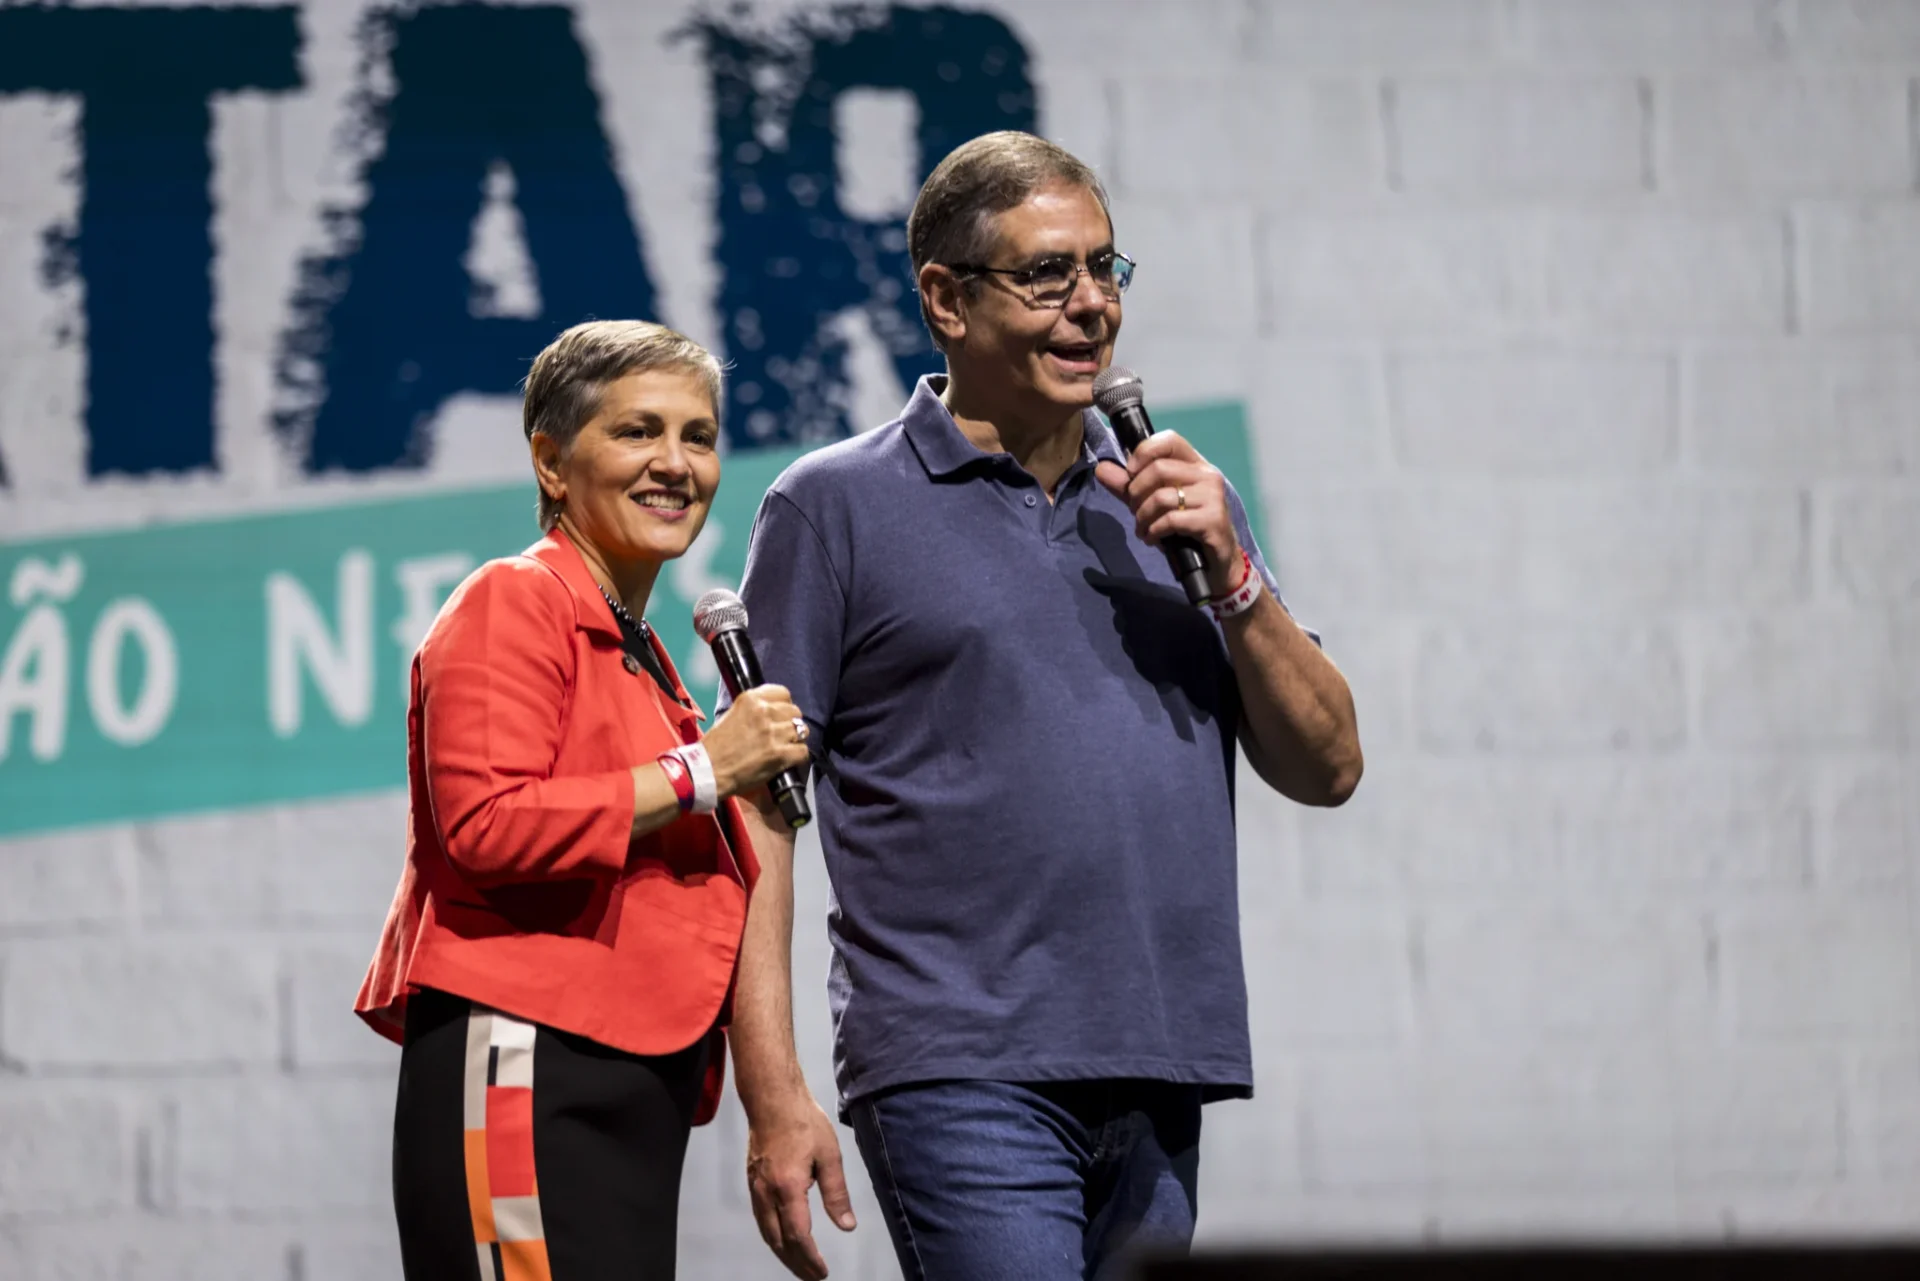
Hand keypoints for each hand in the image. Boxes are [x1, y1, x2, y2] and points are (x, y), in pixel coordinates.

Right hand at [703, 685, 811, 798]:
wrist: (707, 770)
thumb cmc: (715, 747)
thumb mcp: (731, 715)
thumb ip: (753, 710)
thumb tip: (772, 711)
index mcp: (750, 699)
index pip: (783, 693)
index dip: (784, 706)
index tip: (781, 715)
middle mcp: (764, 712)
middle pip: (795, 712)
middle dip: (790, 724)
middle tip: (781, 735)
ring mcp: (772, 733)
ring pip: (802, 730)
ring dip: (795, 740)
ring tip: (784, 748)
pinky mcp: (779, 754)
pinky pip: (803, 751)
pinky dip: (797, 757)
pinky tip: (786, 760)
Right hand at [745, 1096, 856, 1279]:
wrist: (772, 1099)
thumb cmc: (805, 1123)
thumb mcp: (829, 1156)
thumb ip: (837, 1193)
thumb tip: (847, 1226)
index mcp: (788, 1187)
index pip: (798, 1236)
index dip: (810, 1258)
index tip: (822, 1272)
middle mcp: (767, 1193)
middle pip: (779, 1242)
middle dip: (797, 1264)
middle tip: (814, 1277)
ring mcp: (756, 1189)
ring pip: (767, 1233)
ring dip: (784, 1254)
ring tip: (800, 1266)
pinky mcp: (752, 1183)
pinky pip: (761, 1220)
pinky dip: (774, 1238)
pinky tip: (784, 1241)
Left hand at [1094, 430, 1244, 598]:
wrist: (1214, 563)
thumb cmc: (1184, 530)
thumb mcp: (1152, 505)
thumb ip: (1128, 487)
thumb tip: (1101, 468)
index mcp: (1195, 465)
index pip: (1169, 440)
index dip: (1143, 452)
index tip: (1130, 473)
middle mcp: (1207, 475)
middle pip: (1159, 468)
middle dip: (1137, 492)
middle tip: (1135, 511)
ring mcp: (1213, 497)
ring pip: (1162, 496)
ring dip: (1143, 516)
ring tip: (1142, 529)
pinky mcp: (1213, 520)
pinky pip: (1171, 519)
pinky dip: (1154, 531)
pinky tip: (1152, 539)